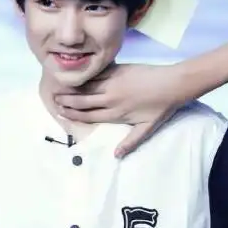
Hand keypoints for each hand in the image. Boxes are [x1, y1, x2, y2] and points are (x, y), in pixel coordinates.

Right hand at [53, 63, 184, 157]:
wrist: (173, 83)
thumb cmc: (162, 107)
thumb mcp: (148, 128)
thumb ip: (131, 142)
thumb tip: (116, 156)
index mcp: (117, 114)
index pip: (89, 116)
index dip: (73, 116)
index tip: (61, 113)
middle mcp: (111, 99)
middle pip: (83, 102)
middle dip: (67, 102)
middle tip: (54, 100)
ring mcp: (114, 83)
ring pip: (88, 87)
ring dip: (73, 88)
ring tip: (59, 88)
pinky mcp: (119, 70)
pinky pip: (98, 73)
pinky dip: (86, 75)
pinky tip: (78, 74)